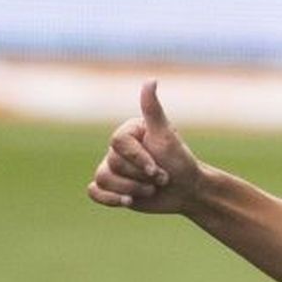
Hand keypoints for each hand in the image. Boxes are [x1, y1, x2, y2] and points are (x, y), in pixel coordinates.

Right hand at [86, 80, 201, 213]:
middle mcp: (117, 149)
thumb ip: (153, 110)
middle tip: (161, 178)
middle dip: (141, 177)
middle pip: (112, 163)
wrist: (187, 190)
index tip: (158, 169)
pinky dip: (108, 198)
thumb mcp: (167, 136)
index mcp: (127, 133)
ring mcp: (112, 168)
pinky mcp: (111, 187)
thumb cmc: (180, 161)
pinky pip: (94, 191)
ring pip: (104, 178)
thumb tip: (150, 80)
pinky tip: (127, 201)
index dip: (138, 159)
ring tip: (151, 190)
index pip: (118, 143)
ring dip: (132, 189)